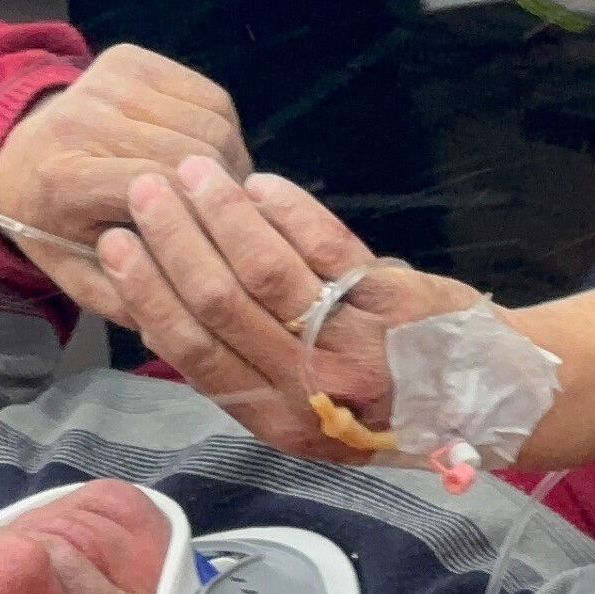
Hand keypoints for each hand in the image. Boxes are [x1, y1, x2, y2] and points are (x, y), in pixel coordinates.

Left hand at [0, 46, 251, 318]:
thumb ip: (133, 297)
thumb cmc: (55, 226)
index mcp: (64, 178)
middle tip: (224, 222)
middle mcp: (82, 117)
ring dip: (229, 162)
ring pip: (213, 123)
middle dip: (223, 193)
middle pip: (195, 154)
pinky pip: (210, 96)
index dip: (201, 220)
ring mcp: (106, 80)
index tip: (216, 244)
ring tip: (212, 192)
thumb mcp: (81, 278)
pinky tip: (200, 155)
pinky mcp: (131, 58)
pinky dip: (220, 130)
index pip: (163, 191)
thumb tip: (193, 305)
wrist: (16, 155)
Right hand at [98, 157, 481, 459]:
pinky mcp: (392, 301)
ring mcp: (353, 343)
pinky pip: (327, 245)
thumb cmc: (380, 403)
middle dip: (174, 241)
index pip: (192, 351)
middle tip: (147, 192)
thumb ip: (243, 371)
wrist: (478, 401)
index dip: (147, 294)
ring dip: (222, 213)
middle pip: (220, 304)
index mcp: (276, 420)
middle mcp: (311, 389)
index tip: (116, 248)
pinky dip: (289, 209)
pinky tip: (261, 183)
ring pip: (268, 269)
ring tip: (193, 172)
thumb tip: (166, 311)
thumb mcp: (304, 415)